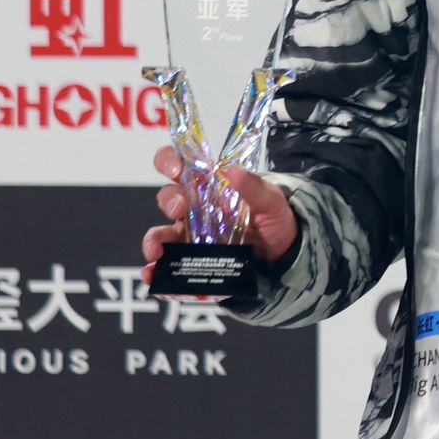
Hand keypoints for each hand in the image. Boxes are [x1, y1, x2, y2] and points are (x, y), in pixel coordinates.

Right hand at [140, 143, 298, 287]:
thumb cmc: (273, 220)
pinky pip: (167, 267)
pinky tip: (156, 277)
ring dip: (153, 240)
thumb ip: (254, 187)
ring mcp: (190, 236)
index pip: (180, 167)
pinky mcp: (191, 261)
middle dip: (169, 201)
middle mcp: (194, 209)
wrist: (284, 253)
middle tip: (179, 208)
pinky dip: (157, 273)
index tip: (176, 168)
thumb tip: (233, 170)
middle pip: (168, 199)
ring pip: (161, 235)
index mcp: (209, 187)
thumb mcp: (271, 201)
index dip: (170, 161)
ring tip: (155, 251)